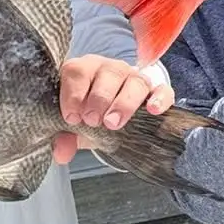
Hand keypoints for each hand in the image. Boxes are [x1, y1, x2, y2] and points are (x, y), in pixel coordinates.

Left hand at [54, 56, 174, 163]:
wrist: (110, 112)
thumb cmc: (89, 112)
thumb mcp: (75, 124)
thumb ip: (64, 136)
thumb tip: (60, 153)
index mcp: (85, 70)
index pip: (78, 71)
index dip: (73, 94)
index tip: (71, 117)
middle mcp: (110, 69)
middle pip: (109, 73)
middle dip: (99, 98)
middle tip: (92, 120)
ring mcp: (135, 78)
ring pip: (135, 81)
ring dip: (124, 103)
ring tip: (113, 123)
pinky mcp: (156, 90)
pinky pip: (162, 90)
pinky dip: (159, 99)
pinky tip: (153, 111)